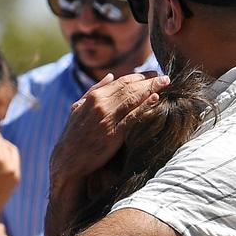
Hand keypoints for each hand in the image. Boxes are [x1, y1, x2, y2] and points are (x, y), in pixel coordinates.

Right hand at [50, 71, 169, 183]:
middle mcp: (101, 104)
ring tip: (166, 84)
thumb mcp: (79, 108)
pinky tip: (156, 99)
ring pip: (133, 99)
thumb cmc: (74, 135)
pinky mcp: (114, 134)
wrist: (68, 160)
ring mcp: (108, 119)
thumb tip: (110, 76)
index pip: (122, 81)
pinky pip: (133, 118)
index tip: (152, 74)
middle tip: (165, 77)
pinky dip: (145, 107)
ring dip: (152, 88)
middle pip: (130, 87)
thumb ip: (94, 91)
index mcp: (94, 97)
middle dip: (149, 80)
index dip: (139, 76)